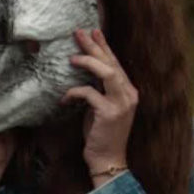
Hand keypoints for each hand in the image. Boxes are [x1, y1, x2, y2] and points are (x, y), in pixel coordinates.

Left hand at [59, 28, 137, 173]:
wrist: (108, 160)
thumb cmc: (102, 135)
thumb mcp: (101, 108)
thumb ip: (99, 91)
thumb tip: (85, 74)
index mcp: (128, 92)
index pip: (116, 64)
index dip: (104, 47)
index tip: (93, 32)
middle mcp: (129, 95)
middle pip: (112, 63)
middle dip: (95, 46)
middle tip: (79, 33)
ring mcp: (121, 104)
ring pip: (107, 73)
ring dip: (89, 62)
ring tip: (73, 58)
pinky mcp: (109, 113)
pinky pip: (89, 93)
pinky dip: (74, 93)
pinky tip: (64, 98)